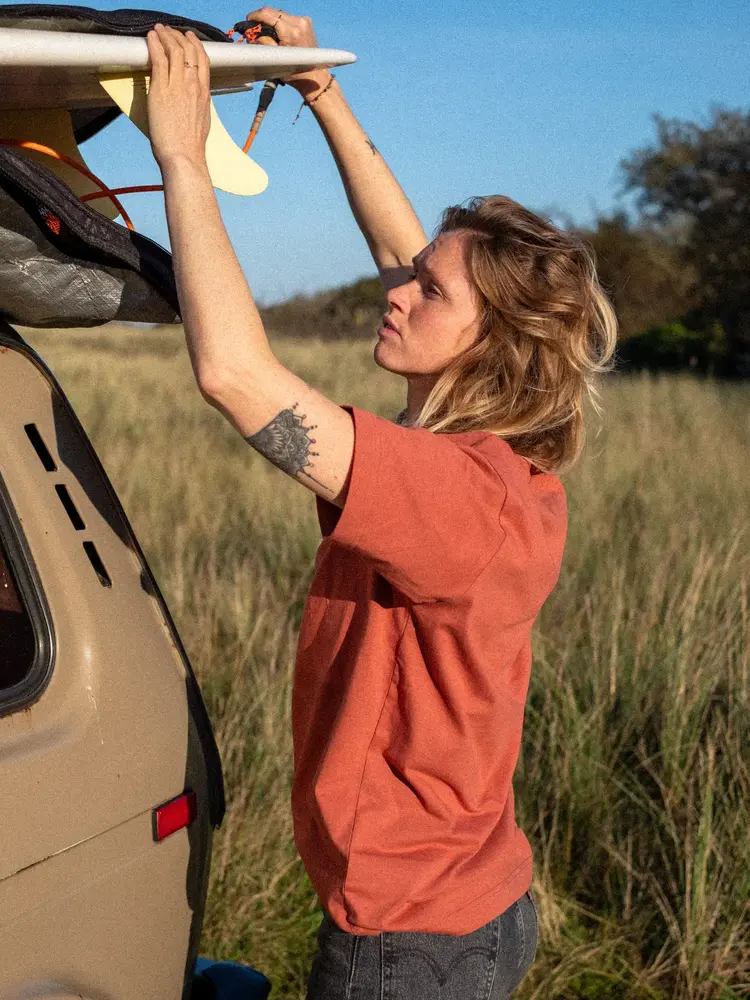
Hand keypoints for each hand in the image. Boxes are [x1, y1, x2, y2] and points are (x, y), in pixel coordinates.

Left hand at [146, 23, 210, 169]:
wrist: (184, 156)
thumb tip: (194, 102)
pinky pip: (159, 59)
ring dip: (166, 36)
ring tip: (159, 31)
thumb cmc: (190, 146)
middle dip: (179, 36)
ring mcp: (178, 87)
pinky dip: (155, 45)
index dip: (196, 44)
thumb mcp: (202, 121)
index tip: (189, 38)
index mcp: (204, 94)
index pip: (203, 60)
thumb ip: (199, 105)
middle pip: (189, 51)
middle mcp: (193, 86)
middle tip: (170, 31)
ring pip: (174, 50)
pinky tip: (151, 38)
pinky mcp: (161, 90)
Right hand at [245, 8, 331, 96]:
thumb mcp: (274, 59)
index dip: (255, 16)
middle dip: (262, 19)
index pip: (268, 14)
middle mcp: (300, 22)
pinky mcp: (306, 22)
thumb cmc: (296, 73)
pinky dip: (279, 24)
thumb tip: (252, 34)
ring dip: (271, 22)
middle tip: (254, 30)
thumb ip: (262, 43)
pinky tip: (277, 34)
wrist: (314, 77)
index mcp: (292, 31)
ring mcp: (304, 21)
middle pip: (273, 12)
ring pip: (279, 14)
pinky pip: (287, 18)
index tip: (248, 20)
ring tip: (266, 34)